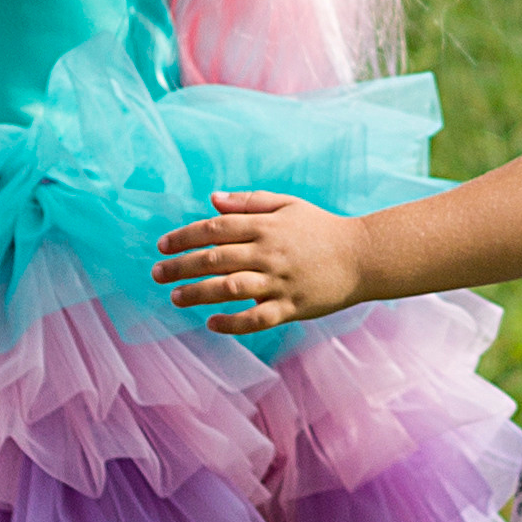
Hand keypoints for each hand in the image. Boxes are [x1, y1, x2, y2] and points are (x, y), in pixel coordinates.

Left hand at [153, 192, 368, 331]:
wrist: (364, 256)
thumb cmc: (321, 228)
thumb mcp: (287, 206)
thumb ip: (249, 202)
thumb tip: (212, 199)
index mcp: (266, 226)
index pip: (214, 229)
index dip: (184, 237)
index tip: (162, 246)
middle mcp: (269, 252)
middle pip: (215, 258)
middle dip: (181, 266)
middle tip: (157, 274)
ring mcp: (280, 281)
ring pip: (230, 288)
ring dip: (198, 292)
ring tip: (175, 297)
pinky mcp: (292, 306)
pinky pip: (256, 319)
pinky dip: (232, 323)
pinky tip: (211, 322)